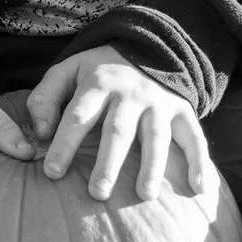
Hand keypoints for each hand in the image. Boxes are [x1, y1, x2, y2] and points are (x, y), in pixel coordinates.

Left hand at [24, 47, 209, 203]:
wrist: (145, 46)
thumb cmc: (97, 70)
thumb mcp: (67, 71)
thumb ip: (45, 98)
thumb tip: (40, 134)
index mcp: (98, 83)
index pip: (78, 116)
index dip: (64, 144)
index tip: (52, 172)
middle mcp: (130, 93)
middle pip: (118, 131)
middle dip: (108, 163)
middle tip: (97, 193)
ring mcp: (159, 102)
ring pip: (156, 136)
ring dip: (152, 166)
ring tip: (145, 196)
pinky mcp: (182, 110)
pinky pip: (194, 136)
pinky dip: (200, 162)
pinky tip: (200, 188)